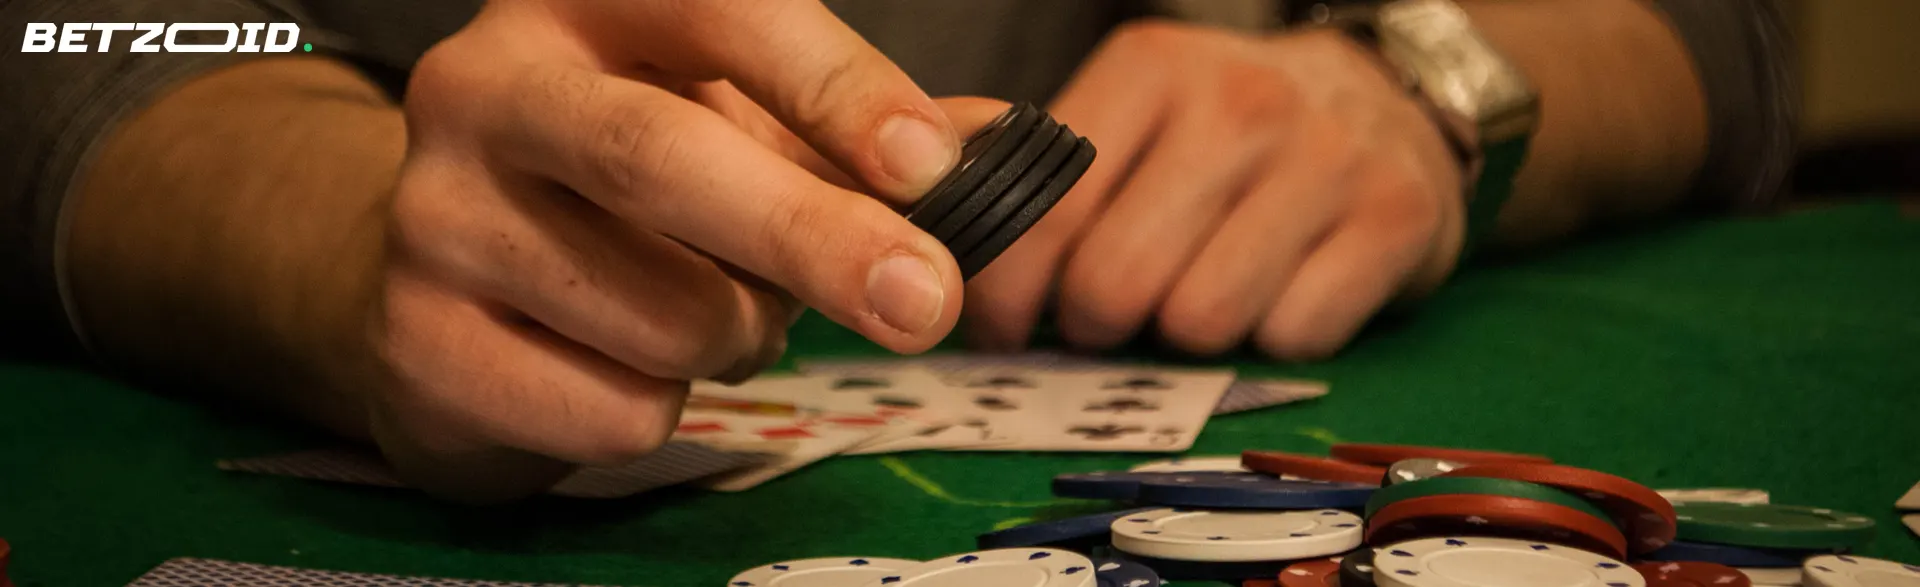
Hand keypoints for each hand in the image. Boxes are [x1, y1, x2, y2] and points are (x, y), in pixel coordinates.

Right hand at [372, 0, 978, 500]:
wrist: (457, 278)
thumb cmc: (628, 182)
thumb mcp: (743, 121)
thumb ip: (861, 135)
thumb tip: (996, 155)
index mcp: (582, 1)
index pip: (715, 9)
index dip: (833, 86)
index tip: (928, 166)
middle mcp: (487, 88)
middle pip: (658, 157)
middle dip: (812, 236)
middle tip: (922, 300)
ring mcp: (436, 218)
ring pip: (660, 312)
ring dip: (742, 338)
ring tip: (713, 311)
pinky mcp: (419, 344)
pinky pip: (613, 409)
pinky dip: (668, 406)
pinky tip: (625, 363)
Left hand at [965, 21, 1466, 360]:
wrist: (1389, 99)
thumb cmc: (1230, 131)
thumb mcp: (1135, 114)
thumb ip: (1047, 179)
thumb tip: (959, 273)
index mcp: (1150, 70)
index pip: (1044, 210)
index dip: (1009, 293)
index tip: (1006, 326)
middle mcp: (1240, 104)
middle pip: (1115, 283)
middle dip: (1096, 325)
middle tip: (1108, 318)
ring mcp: (1326, 160)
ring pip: (1200, 322)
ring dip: (1185, 338)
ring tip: (1195, 299)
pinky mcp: (1395, 220)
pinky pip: (1292, 338)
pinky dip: (1273, 341)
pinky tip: (1276, 297)